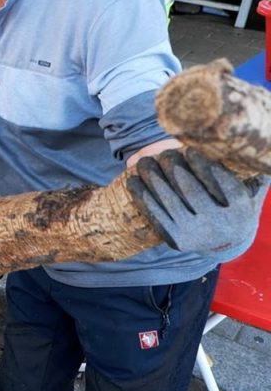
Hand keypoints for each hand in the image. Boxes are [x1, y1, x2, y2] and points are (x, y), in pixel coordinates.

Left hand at [127, 148, 268, 252]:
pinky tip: (133, 180)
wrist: (223, 242)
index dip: (202, 163)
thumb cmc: (234, 206)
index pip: (220, 182)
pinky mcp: (175, 239)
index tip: (189, 148)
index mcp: (240, 208)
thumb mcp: (251, 191)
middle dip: (173, 166)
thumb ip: (256, 172)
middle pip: (190, 189)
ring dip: (152, 178)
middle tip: (163, 153)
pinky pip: (154, 214)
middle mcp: (218, 223)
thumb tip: (263, 150)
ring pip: (169, 200)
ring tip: (144, 162)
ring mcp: (195, 233)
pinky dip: (141, 195)